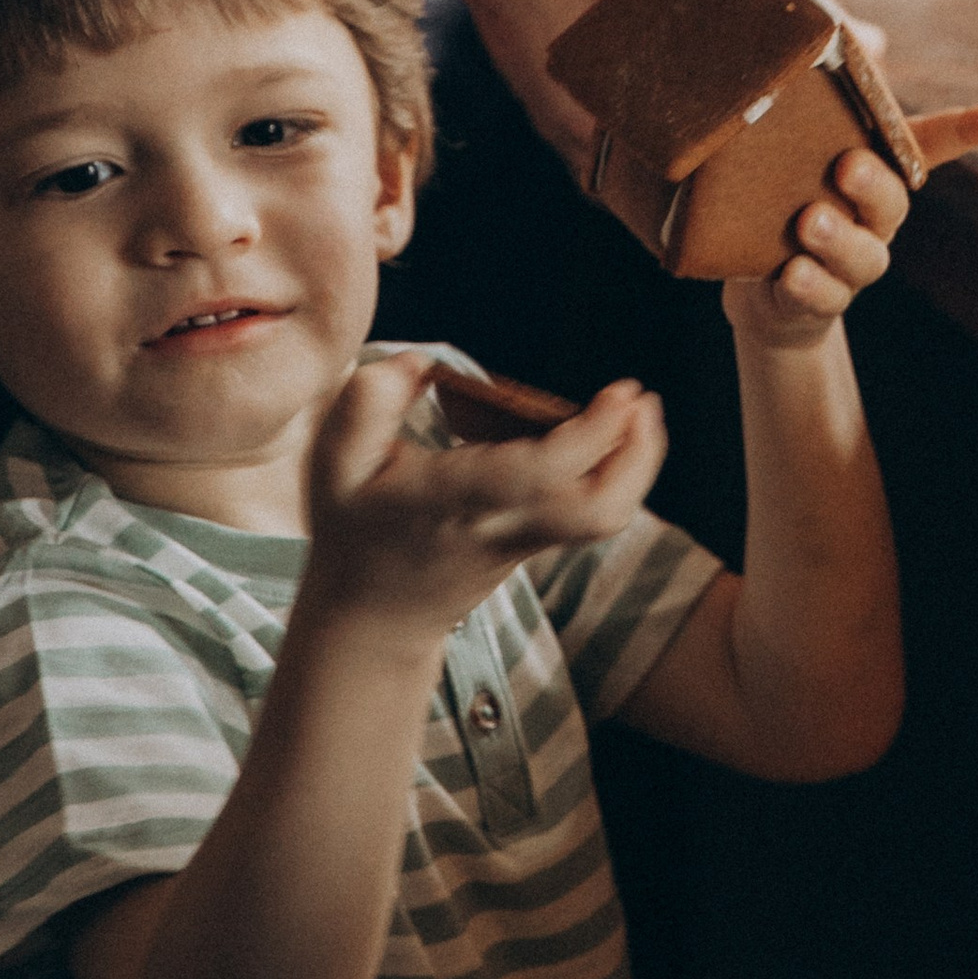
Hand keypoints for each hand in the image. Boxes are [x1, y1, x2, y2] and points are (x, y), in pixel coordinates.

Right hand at [304, 355, 666, 639]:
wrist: (372, 615)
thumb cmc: (355, 528)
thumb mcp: (334, 461)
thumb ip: (367, 401)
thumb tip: (418, 363)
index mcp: (456, 500)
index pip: (541, 474)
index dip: (592, 434)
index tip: (622, 392)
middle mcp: (503, 524)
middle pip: (599, 511)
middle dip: (639, 457)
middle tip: (644, 400)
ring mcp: (527, 539)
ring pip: (606, 517)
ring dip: (637, 464)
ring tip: (639, 411)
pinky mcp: (539, 541)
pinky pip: (595, 513)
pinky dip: (617, 472)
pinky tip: (608, 430)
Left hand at [728, 100, 977, 349]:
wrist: (760, 283)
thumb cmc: (782, 186)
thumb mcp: (790, 131)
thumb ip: (825, 81)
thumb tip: (867, 36)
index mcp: (878, 167)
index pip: (932, 143)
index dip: (967, 129)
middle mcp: (874, 215)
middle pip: (892, 201)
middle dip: (873, 184)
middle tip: (846, 165)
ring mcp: (850, 259)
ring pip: (865, 255)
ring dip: (838, 239)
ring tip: (808, 221)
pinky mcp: (817, 299)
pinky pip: (824, 298)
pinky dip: (810, 286)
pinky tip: (792, 272)